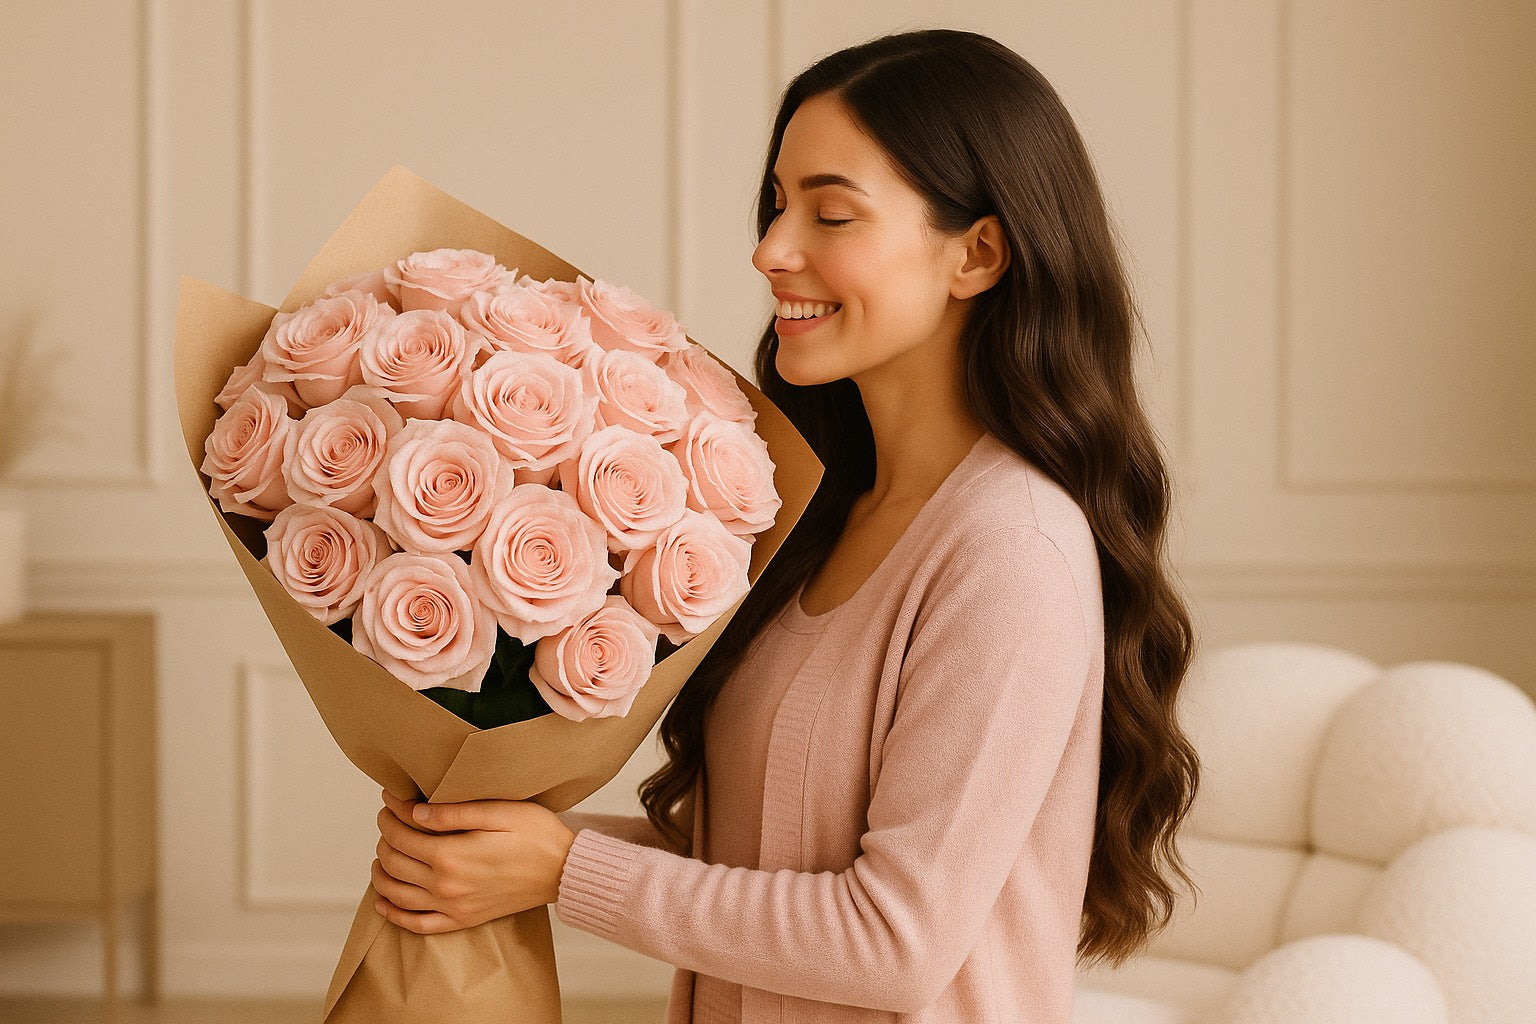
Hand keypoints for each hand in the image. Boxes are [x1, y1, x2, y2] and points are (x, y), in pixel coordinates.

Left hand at [372, 789, 576, 934]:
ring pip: (396, 893)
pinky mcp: (463, 920)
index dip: (390, 813)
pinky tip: (384, 900)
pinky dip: (394, 914)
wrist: (563, 871)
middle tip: (388, 819)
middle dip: (385, 836)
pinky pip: (417, 924)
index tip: (389, 797)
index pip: (402, 834)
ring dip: (381, 871)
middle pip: (394, 861)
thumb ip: (455, 812)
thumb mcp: (500, 812)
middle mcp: (446, 885)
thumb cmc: (537, 835)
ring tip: (384, 851)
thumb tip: (415, 812)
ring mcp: (453, 907)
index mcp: (452, 856)